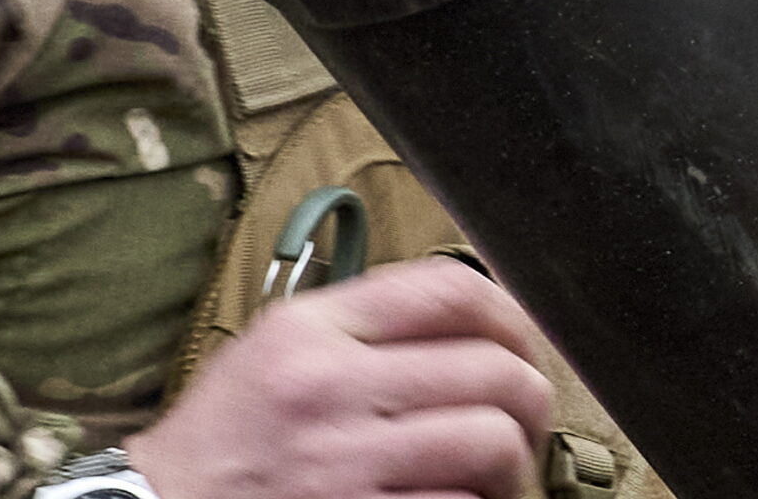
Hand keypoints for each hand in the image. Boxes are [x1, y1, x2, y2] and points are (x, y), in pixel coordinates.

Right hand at [127, 256, 553, 498]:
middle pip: (489, 369)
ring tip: (499, 465)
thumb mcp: (277, 343)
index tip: (522, 338)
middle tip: (525, 412)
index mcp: (312, 330)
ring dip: (513, 458)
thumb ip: (361, 319)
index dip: (509, 312)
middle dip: (529, 393)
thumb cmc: (229, 432)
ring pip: (491, 442)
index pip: (446, 291)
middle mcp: (331, 389)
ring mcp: (347, 464)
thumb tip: (468, 313)